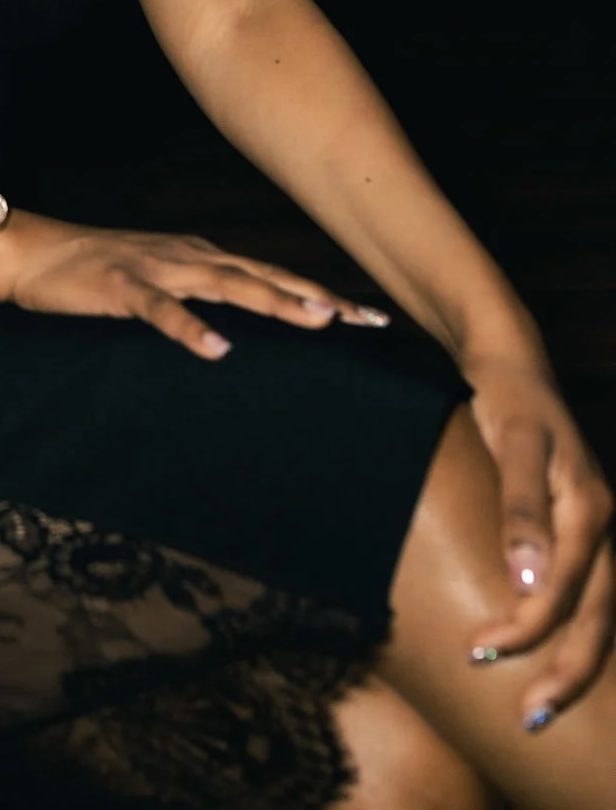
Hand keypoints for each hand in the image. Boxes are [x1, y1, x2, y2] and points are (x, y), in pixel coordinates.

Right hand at [0, 216, 388, 358]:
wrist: (35, 252)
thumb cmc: (98, 273)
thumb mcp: (160, 282)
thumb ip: (200, 298)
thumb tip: (244, 332)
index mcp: (201, 258)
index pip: (272, 275)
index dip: (320, 293)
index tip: (368, 315)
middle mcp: (190, 257)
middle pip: (264, 276)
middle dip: (316, 297)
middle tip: (364, 319)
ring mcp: (157, 270)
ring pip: (226, 285)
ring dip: (274, 301)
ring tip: (316, 320)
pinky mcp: (122, 287)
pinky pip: (161, 311)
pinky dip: (191, 329)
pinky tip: (217, 349)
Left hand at [465, 354, 614, 726]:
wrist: (512, 361)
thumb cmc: (509, 397)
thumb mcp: (515, 441)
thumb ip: (523, 509)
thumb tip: (529, 584)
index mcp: (591, 509)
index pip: (565, 592)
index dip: (528, 628)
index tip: (480, 650)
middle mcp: (602, 525)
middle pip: (598, 618)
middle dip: (568, 674)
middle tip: (529, 720)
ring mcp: (594, 528)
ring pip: (598, 611)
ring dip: (572, 660)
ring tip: (538, 703)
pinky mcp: (578, 527)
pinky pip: (587, 592)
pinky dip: (571, 629)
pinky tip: (549, 651)